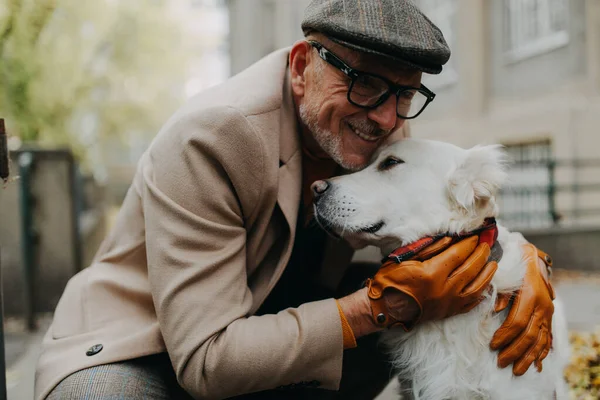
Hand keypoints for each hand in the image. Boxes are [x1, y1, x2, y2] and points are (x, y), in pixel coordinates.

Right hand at [366, 235, 497, 329]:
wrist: (383, 309)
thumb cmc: (390, 281)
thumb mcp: (404, 258)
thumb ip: (429, 248)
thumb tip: (450, 239)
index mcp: (432, 273)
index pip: (458, 254)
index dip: (468, 244)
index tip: (475, 236)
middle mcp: (444, 289)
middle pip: (470, 269)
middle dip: (481, 254)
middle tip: (486, 244)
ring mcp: (448, 303)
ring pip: (476, 287)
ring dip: (487, 274)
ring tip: (492, 263)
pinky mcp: (448, 312)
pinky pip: (471, 303)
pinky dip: (481, 293)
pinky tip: (485, 285)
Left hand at [491, 243, 554, 375]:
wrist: (531, 259)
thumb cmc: (512, 267)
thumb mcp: (504, 275)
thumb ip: (500, 292)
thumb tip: (495, 309)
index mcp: (530, 296)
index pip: (517, 322)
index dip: (505, 336)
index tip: (492, 345)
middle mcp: (542, 307)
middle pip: (529, 335)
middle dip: (514, 351)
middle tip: (500, 362)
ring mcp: (547, 313)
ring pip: (540, 341)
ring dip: (528, 357)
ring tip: (517, 370)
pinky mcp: (549, 317)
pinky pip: (548, 339)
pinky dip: (542, 353)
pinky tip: (536, 364)